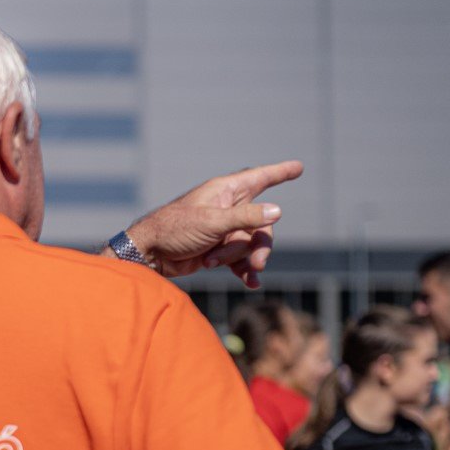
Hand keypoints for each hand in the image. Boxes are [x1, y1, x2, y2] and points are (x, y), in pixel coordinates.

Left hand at [125, 161, 303, 288]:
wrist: (150, 255)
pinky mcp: (218, 250)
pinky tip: (252, 283)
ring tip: (215, 263)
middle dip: (259, 246)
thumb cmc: (175, 229)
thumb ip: (246, 217)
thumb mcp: (213, 222)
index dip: (280, 172)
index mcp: (226, 191)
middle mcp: (228, 208)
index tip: (299, 166)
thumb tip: (277, 211)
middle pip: (262, 225)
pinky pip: (241, 260)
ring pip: (251, 245)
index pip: (260, 178)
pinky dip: (244, 271)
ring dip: (238, 258)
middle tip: (257, 264)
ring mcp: (224, 230)